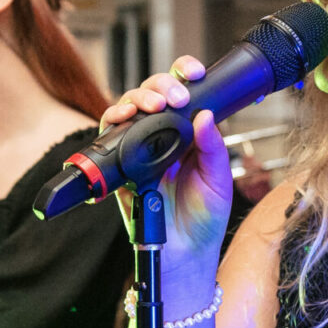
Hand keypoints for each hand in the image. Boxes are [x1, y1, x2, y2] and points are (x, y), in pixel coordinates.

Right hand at [99, 58, 232, 261]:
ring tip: (151, 106)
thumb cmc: (204, 219)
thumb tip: (204, 114)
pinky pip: (108, 138)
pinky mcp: (119, 168)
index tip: (194, 73)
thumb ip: (212, 147)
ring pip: (127, 110)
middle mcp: (161, 138)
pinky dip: (113, 123)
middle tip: (173, 97)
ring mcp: (138, 151)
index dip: (184, 75)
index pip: (183, 94)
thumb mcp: (219, 179)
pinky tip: (123, 119)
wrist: (184, 254)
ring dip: (135, 100)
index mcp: (188, 135)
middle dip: (159, 86)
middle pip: (151, 95)